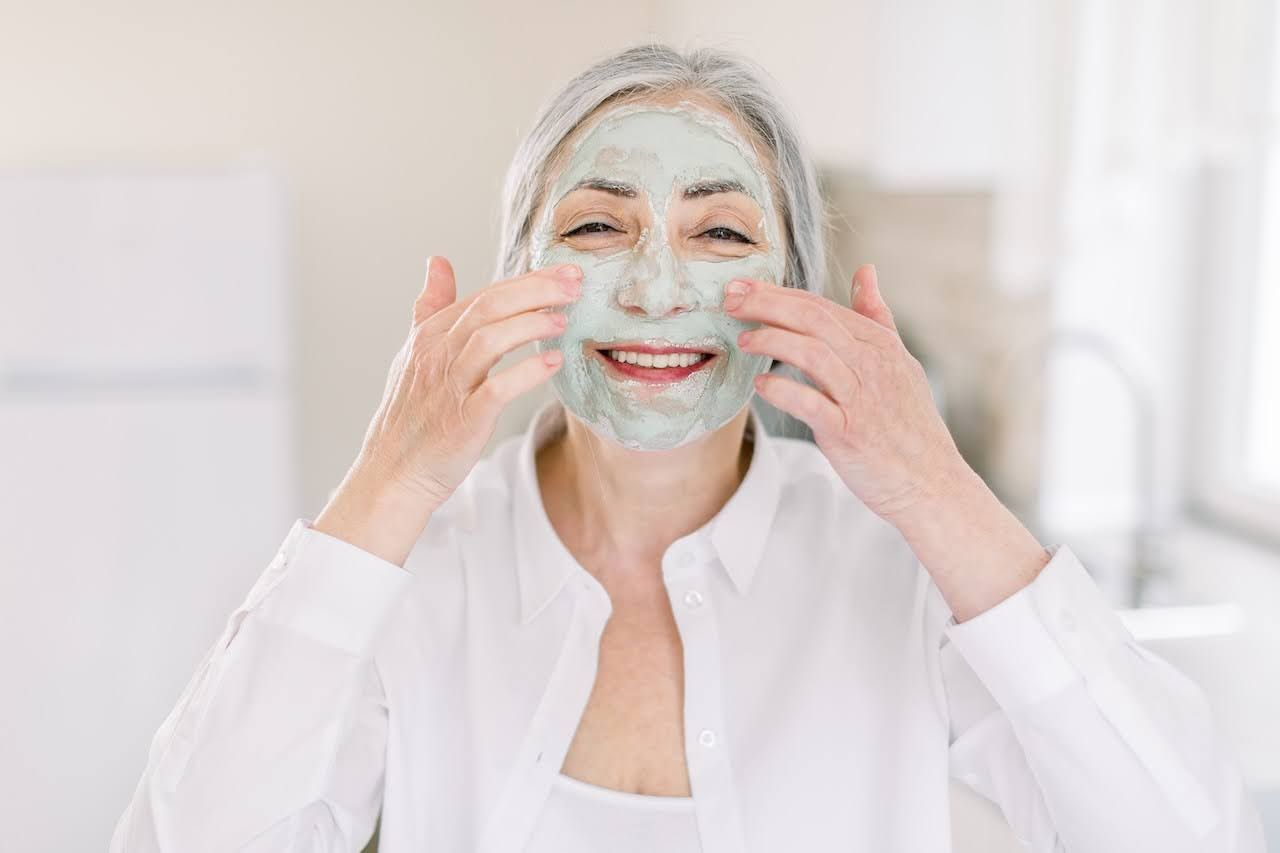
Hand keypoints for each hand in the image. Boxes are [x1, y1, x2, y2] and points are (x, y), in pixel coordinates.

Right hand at [352, 256, 582, 510]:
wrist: (393, 471)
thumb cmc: (411, 414)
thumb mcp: (414, 352)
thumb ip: (430, 306)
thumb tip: (437, 261)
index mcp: (431, 335)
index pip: (484, 295)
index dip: (527, 280)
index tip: (565, 272)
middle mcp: (438, 354)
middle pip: (490, 308)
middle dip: (535, 290)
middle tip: (575, 283)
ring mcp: (450, 386)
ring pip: (490, 340)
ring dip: (530, 325)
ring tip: (564, 319)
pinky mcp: (464, 419)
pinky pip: (497, 389)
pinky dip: (527, 373)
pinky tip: (553, 362)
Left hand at [724, 264, 967, 522]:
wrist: (931, 481)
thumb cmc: (910, 423)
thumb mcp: (900, 361)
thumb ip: (877, 317)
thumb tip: (866, 271)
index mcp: (879, 344)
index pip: (821, 306)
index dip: (779, 293)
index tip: (743, 287)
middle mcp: (871, 364)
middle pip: (813, 319)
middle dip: (767, 304)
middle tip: (730, 299)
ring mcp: (861, 398)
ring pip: (812, 354)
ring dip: (772, 341)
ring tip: (744, 341)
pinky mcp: (849, 433)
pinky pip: (812, 405)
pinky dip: (784, 392)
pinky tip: (761, 386)